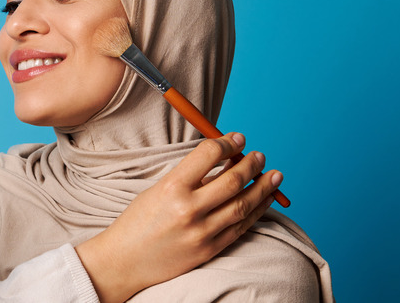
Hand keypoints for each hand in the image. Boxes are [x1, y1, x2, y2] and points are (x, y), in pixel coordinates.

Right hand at [75, 133, 282, 302]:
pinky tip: (265, 199)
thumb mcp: (158, 190)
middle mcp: (188, 209)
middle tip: (259, 155)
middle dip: (251, 163)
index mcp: (171, 187)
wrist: (125, 261)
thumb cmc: (138, 221)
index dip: (228, 143)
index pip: (209, 155)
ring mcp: (202, 232)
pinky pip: (241, 227)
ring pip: (244, 204)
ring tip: (274, 175)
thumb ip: (189, 177)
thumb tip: (224, 160)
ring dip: (263, 186)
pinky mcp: (210, 250)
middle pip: (232, 179)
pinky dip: (257, 211)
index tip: (238, 138)